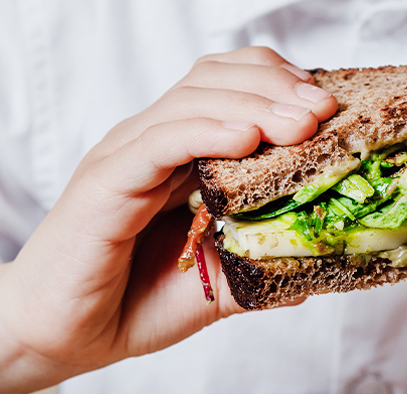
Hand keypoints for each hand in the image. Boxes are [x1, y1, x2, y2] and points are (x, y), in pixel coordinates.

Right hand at [0, 47, 334, 392]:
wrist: (67, 337)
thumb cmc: (137, 301)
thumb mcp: (221, 279)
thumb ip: (264, 261)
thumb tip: (321, 256)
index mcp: (184, 150)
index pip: (232, 82)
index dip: (282, 82)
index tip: (330, 106)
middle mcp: (155, 139)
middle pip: (217, 78)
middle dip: (279, 86)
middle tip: (325, 110)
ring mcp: (128, 154)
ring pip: (193, 100)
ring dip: (255, 104)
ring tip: (302, 123)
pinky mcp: (107, 180)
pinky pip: (159, 141)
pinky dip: (205, 132)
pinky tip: (246, 139)